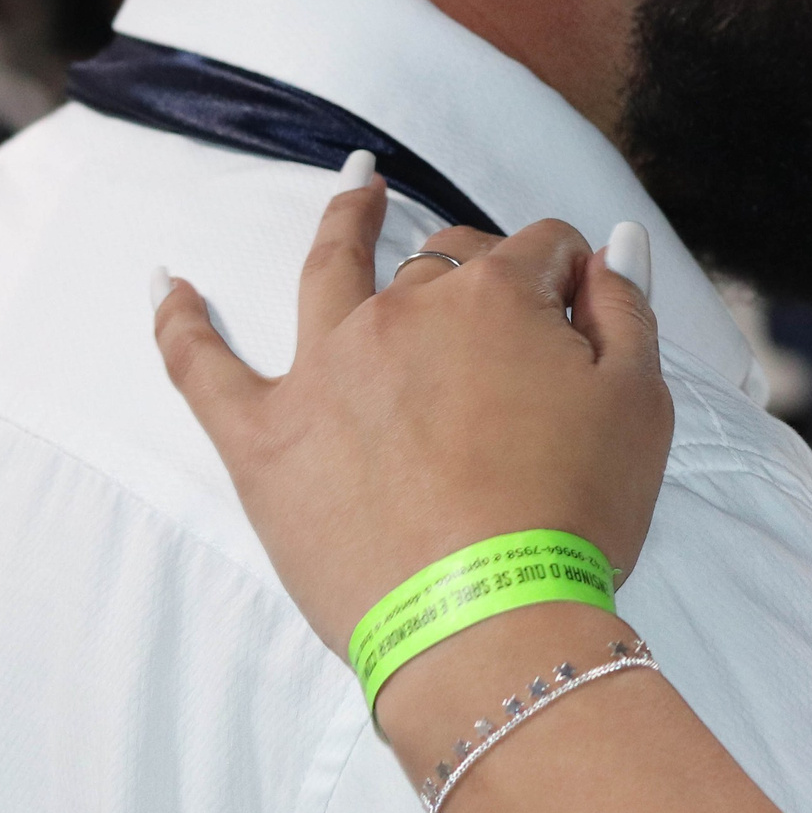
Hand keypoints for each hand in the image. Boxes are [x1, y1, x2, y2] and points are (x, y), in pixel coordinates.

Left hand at [151, 176, 674, 663]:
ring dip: (345, 219)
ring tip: (355, 189)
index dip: (572, 278)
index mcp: (497, 297)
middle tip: (513, 336)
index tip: (585, 320)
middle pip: (447, 258)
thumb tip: (613, 244)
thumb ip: (626, 309)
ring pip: (329, 267)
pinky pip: (202, 366)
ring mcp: (325, 368)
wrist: (489, 623)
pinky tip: (170, 285)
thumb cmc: (576, 515)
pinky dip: (181, 321)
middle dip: (486, 273)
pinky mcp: (265, 436)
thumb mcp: (641, 404)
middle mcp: (404, 310)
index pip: (543, 249)